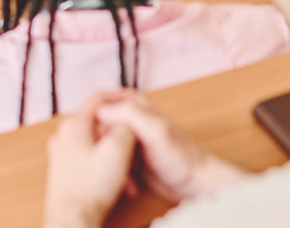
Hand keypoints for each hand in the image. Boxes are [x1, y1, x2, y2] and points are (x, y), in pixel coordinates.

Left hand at [44, 92, 138, 227]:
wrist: (73, 218)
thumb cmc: (92, 187)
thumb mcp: (118, 151)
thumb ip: (125, 127)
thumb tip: (126, 122)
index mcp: (74, 125)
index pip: (98, 98)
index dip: (121, 96)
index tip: (136, 100)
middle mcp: (63, 136)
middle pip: (98, 123)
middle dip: (121, 135)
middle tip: (137, 144)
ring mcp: (62, 153)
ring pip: (96, 143)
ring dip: (116, 155)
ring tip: (130, 174)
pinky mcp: (64, 169)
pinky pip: (90, 158)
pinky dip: (106, 165)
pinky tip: (119, 183)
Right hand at [96, 93, 247, 201]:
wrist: (194, 183)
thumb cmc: (182, 157)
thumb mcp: (156, 131)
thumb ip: (130, 114)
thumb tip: (101, 109)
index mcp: (137, 104)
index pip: (101, 106)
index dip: (94, 125)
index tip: (96, 144)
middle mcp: (132, 118)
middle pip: (99, 127)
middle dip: (100, 148)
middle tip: (108, 164)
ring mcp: (130, 137)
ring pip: (103, 146)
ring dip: (108, 162)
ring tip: (121, 178)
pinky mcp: (130, 155)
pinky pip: (111, 160)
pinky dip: (115, 172)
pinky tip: (126, 184)